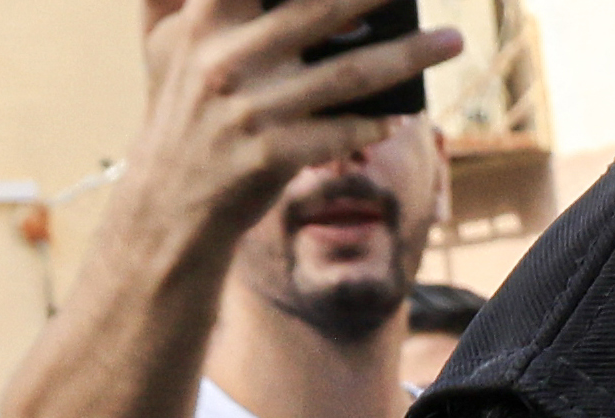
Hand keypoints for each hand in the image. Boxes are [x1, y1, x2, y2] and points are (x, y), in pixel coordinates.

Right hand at [124, 0, 462, 249]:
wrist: (169, 201)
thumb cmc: (176, 109)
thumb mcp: (161, 43)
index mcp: (204, 22)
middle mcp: (227, 59)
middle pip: (318, 10)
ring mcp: (252, 110)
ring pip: (347, 75)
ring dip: (408, 57)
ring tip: (452, 40)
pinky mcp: (272, 157)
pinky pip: (339, 134)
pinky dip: (374, 124)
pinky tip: (405, 115)